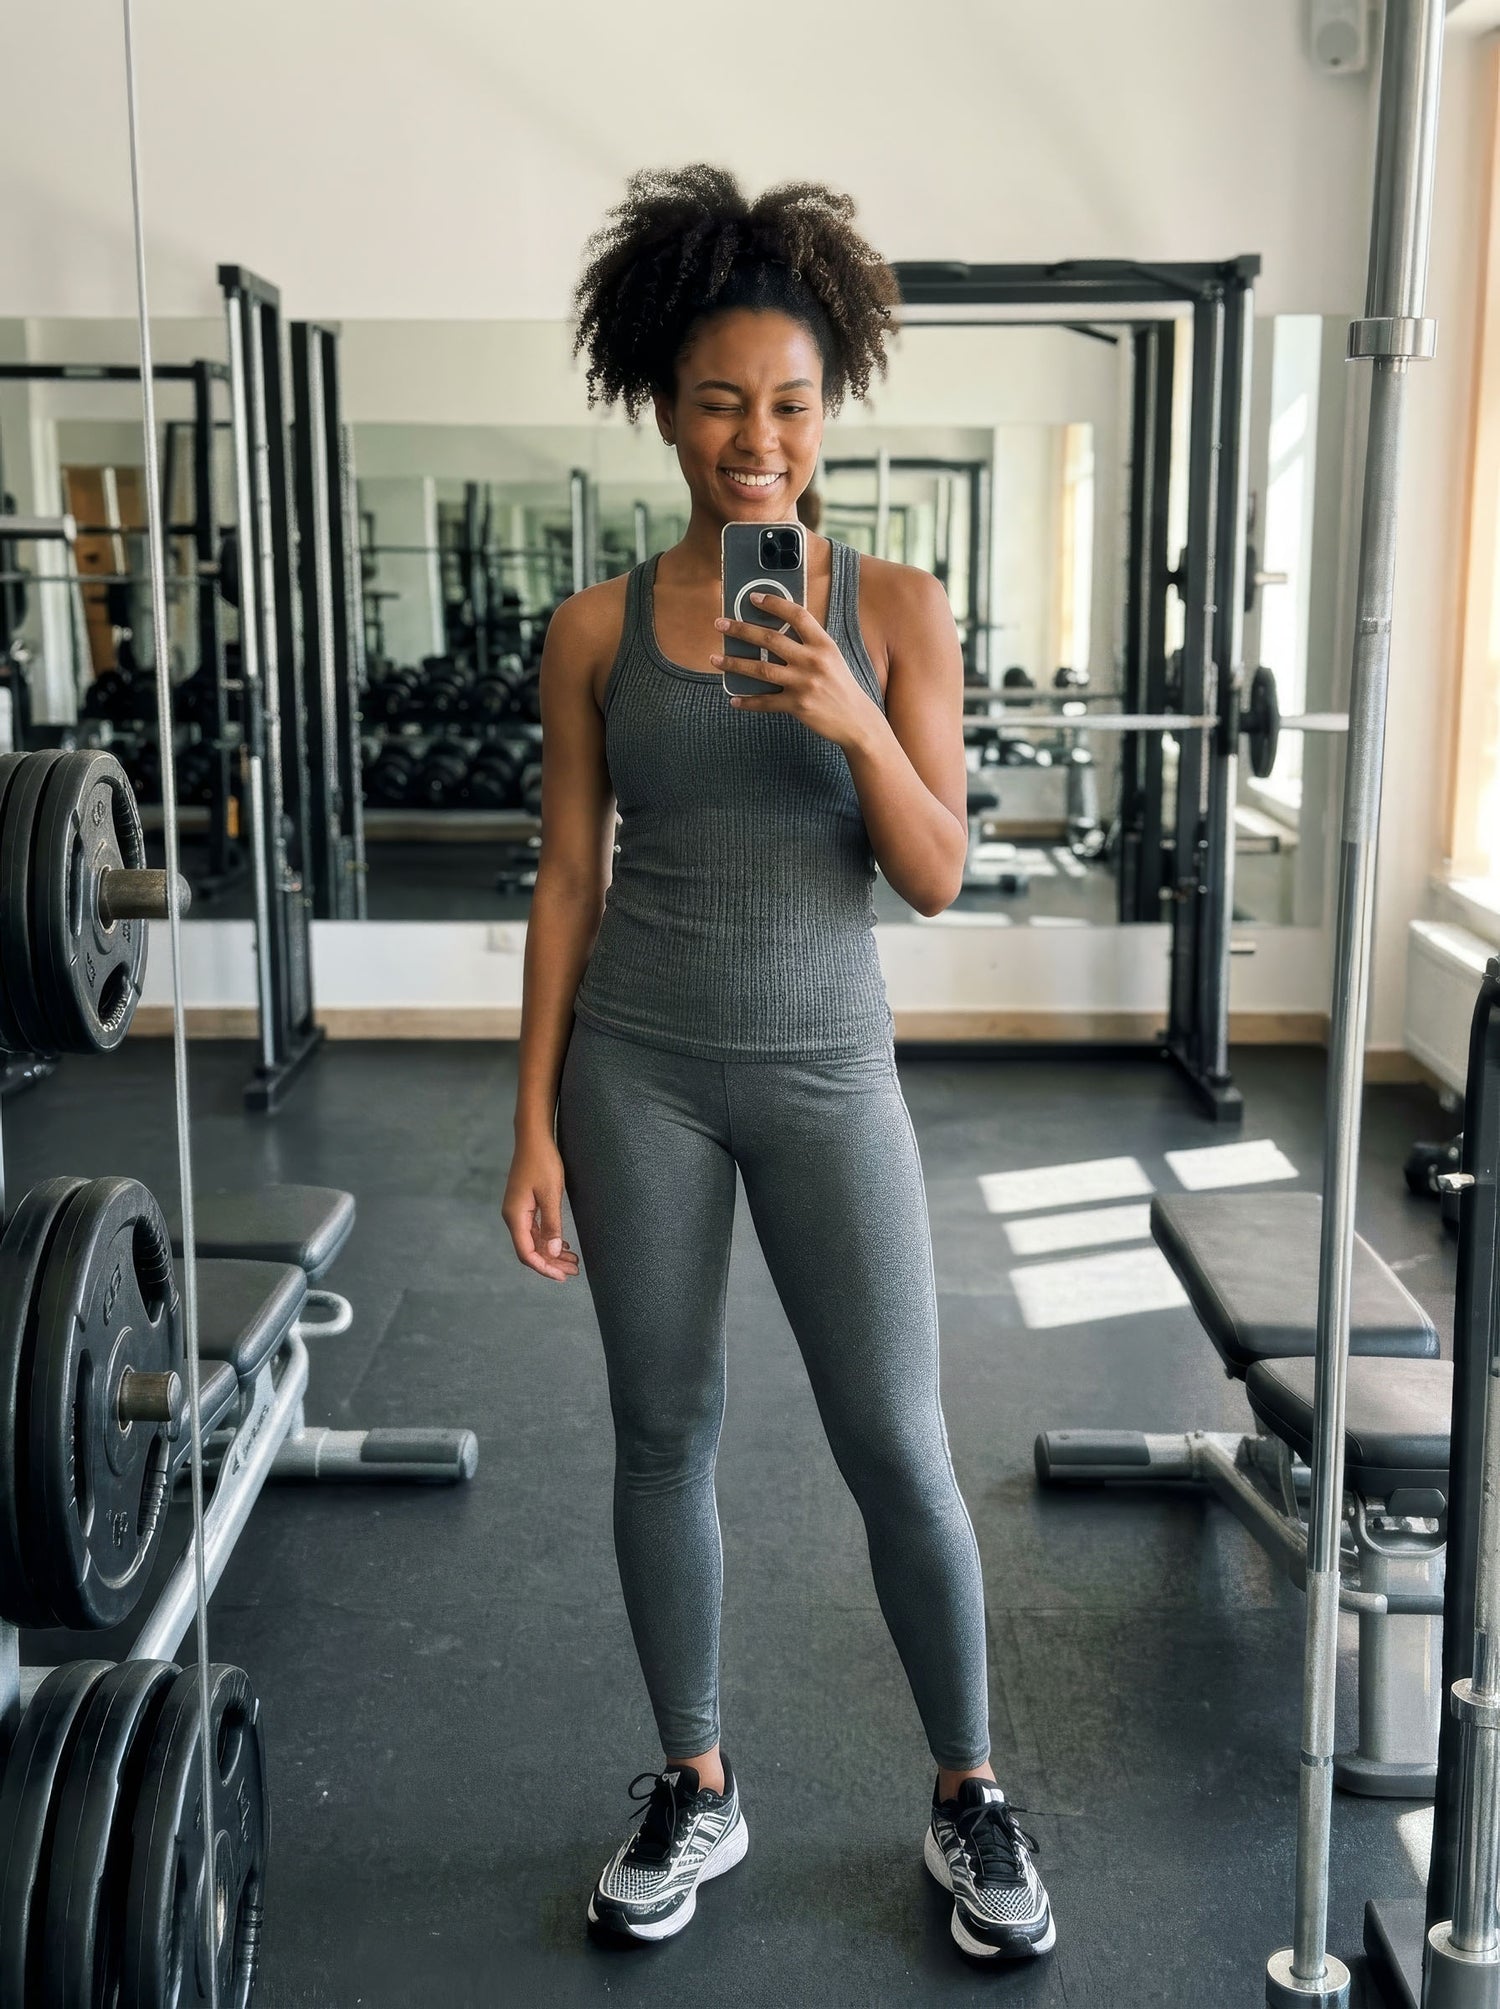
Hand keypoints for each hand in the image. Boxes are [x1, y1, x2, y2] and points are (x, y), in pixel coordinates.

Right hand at [502, 1137, 579, 1281]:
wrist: (533, 1138)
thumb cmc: (543, 1162)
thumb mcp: (551, 1194)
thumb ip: (551, 1223)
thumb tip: (551, 1251)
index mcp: (516, 1216)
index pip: (526, 1253)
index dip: (544, 1268)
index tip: (562, 1276)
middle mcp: (513, 1216)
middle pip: (530, 1250)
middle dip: (551, 1263)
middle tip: (574, 1271)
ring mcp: (518, 1211)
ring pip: (534, 1240)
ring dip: (552, 1252)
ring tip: (573, 1261)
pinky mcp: (524, 1205)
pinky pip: (535, 1229)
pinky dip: (548, 1239)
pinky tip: (562, 1243)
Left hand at [712, 596, 879, 752]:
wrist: (858, 721)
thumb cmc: (841, 687)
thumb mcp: (831, 658)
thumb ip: (809, 644)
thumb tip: (775, 634)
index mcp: (823, 644)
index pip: (796, 615)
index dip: (774, 604)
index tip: (752, 597)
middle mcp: (813, 661)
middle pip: (770, 639)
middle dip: (741, 629)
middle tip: (720, 624)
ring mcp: (805, 684)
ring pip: (761, 669)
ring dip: (734, 663)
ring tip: (715, 659)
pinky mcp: (798, 705)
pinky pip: (766, 702)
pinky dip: (747, 701)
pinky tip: (733, 699)